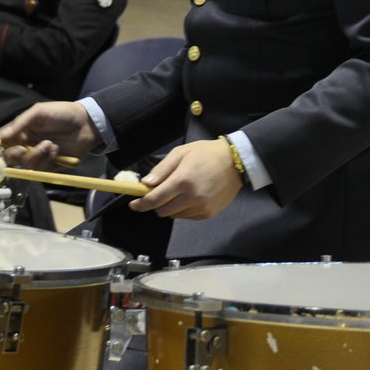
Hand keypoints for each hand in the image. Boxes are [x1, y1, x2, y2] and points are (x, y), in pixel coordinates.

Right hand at [0, 102, 97, 165]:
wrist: (86, 123)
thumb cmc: (62, 113)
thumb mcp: (38, 112)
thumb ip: (19, 124)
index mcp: (20, 131)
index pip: (0, 143)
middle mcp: (26, 145)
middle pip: (9, 158)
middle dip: (14, 156)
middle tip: (23, 149)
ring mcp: (38, 156)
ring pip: (26, 166)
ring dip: (36, 155)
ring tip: (50, 144)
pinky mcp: (50, 165)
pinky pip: (41, 170)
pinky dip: (47, 159)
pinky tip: (56, 149)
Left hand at [128, 138, 242, 219]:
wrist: (236, 162)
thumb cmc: (206, 154)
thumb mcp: (181, 153)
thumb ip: (161, 170)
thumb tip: (145, 184)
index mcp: (182, 180)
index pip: (154, 199)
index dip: (140, 204)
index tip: (133, 204)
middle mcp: (192, 197)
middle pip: (162, 211)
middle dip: (156, 204)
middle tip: (160, 193)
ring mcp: (202, 207)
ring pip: (175, 215)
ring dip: (171, 207)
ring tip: (179, 192)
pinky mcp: (209, 213)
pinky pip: (188, 216)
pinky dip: (184, 210)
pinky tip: (191, 197)